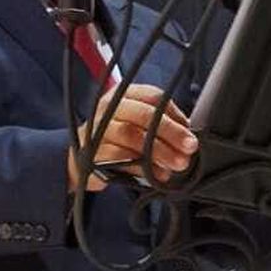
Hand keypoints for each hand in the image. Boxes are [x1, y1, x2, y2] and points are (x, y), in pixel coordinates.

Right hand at [68, 85, 198, 193]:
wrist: (81, 161)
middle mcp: (108, 108)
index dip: (175, 114)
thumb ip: (159, 126)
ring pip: (132, 135)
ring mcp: (98, 130)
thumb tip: (187, 137)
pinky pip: (119, 157)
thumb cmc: (115, 142)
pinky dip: (142, 167)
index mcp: (123, 95)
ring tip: (177, 164)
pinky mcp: (91, 153)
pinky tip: (158, 174)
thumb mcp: (136, 126)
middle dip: (171, 131)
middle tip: (190, 147)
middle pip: (143, 114)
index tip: (189, 131)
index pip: (153, 96)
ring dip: (159, 151)